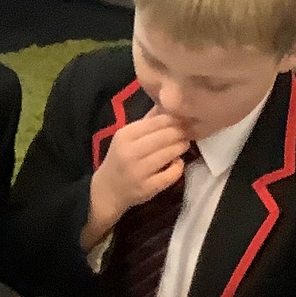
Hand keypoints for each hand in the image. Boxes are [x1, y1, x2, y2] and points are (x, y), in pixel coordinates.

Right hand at [84, 113, 188, 249]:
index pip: (157, 121)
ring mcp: (139, 171)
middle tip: (188, 132)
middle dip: (181, 132)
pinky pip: (172, 174)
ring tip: (184, 145)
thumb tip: (168, 105)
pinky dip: (178, 166)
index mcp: (125, 135)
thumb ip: (146, 123)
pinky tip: (177, 163)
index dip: (174, 119)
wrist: (106, 191)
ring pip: (170, 153)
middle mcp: (130, 152)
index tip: (184, 119)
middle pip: (165, 136)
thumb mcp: (126, 138)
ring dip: (181, 147)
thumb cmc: (119, 160)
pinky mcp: (147, 188)